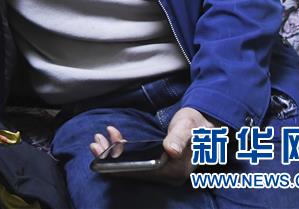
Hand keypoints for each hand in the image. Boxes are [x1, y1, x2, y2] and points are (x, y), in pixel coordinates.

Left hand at [89, 107, 216, 183]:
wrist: (204, 123)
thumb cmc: (196, 124)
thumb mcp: (188, 127)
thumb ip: (179, 138)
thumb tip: (171, 150)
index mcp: (176, 171)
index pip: (142, 172)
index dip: (120, 165)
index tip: (102, 153)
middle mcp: (168, 175)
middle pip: (134, 170)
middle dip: (111, 158)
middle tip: (95, 143)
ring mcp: (162, 170)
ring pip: (132, 165)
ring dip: (113, 153)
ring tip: (98, 139)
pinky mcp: (158, 162)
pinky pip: (136, 159)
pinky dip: (123, 150)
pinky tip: (114, 137)